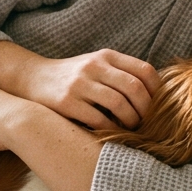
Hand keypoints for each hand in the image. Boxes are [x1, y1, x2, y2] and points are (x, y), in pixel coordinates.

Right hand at [15, 50, 161, 130]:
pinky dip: (111, 129)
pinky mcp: (67, 102)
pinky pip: (98, 119)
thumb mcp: (96, 65)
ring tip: (131, 128)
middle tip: (147, 123)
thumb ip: (121, 73)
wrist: (32, 79)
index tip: (158, 106)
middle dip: (146, 109)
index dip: (157, 91)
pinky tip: (113, 133)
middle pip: (134, 88)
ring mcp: (80, 84)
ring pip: (119, 104)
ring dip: (131, 121)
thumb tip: (156, 94)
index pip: (144, 70)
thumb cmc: (73, 77)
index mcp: (106, 56)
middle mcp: (94, 66)